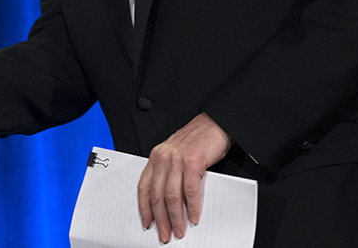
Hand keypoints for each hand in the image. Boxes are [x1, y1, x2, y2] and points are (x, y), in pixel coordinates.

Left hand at [136, 113, 232, 242]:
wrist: (214, 123)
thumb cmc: (197, 140)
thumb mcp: (175, 155)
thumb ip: (169, 174)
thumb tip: (169, 203)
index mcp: (156, 158)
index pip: (143, 187)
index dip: (144, 208)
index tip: (147, 223)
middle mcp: (163, 159)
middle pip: (156, 195)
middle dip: (160, 219)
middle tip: (164, 235)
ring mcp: (177, 160)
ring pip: (171, 196)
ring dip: (175, 218)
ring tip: (179, 231)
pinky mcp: (193, 162)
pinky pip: (190, 190)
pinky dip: (192, 207)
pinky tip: (194, 218)